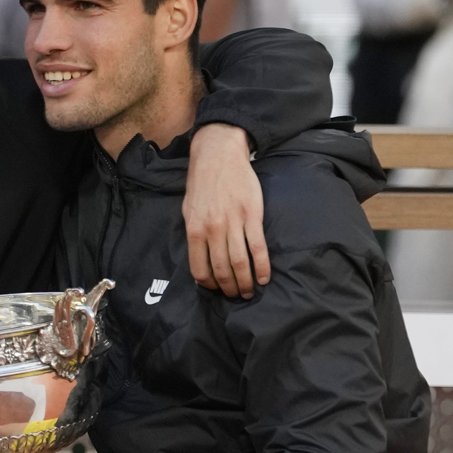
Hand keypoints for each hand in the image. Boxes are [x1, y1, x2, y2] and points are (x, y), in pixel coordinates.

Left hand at [184, 123, 269, 298]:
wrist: (219, 156)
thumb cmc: (202, 185)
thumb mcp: (188, 210)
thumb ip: (193, 234)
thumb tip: (198, 259)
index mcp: (195, 229)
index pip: (200, 268)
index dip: (209, 284)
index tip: (216, 290)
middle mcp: (213, 229)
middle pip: (222, 269)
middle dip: (230, 288)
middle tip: (237, 296)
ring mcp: (234, 223)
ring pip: (241, 263)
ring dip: (246, 282)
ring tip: (250, 291)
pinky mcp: (253, 216)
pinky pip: (258, 247)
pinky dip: (262, 266)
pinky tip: (265, 277)